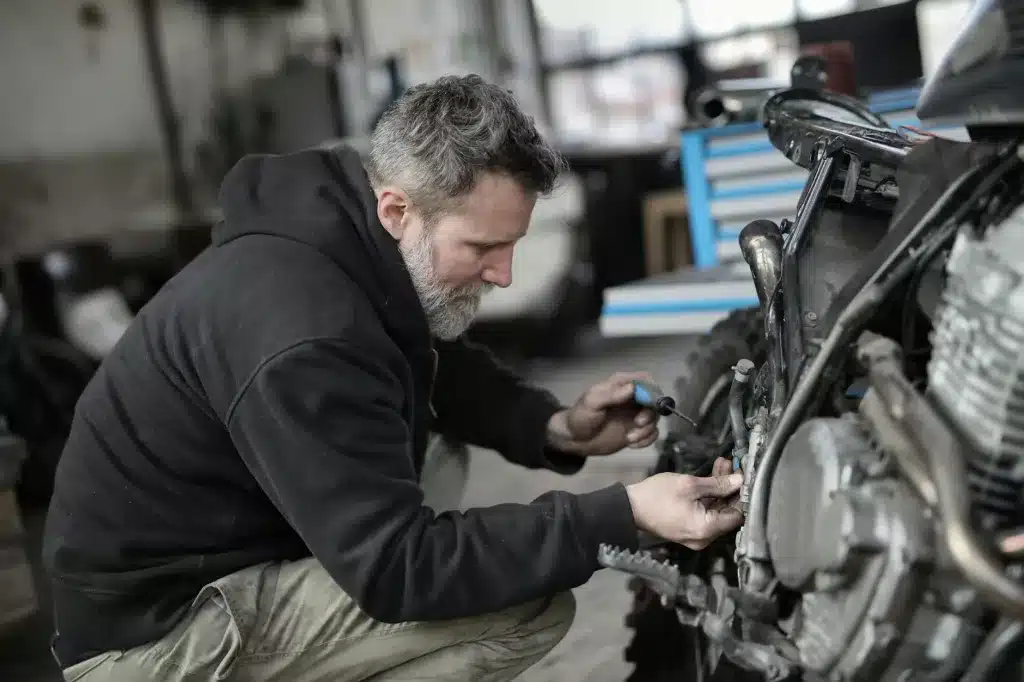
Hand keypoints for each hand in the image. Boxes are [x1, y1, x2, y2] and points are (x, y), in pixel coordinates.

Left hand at [546, 372, 658, 456]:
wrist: (575, 439)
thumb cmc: (580, 416)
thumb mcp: (592, 403)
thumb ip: (611, 395)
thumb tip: (632, 388)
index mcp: (621, 385)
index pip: (646, 380)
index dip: (651, 391)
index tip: (647, 404)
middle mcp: (632, 398)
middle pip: (655, 400)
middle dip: (650, 413)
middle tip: (638, 423)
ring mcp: (635, 414)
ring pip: (655, 418)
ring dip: (647, 429)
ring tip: (630, 438)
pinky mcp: (636, 430)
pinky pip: (652, 433)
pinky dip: (646, 440)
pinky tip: (632, 444)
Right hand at [625, 458, 743, 549]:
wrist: (630, 508)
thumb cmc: (657, 496)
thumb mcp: (689, 485)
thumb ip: (717, 484)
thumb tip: (740, 480)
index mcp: (707, 529)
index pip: (738, 515)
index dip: (743, 494)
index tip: (745, 475)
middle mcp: (705, 537)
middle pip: (727, 512)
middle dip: (731, 487)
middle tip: (733, 465)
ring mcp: (697, 534)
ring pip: (717, 510)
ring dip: (720, 489)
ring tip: (722, 464)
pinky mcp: (690, 529)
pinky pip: (706, 513)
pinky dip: (709, 497)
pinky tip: (711, 476)